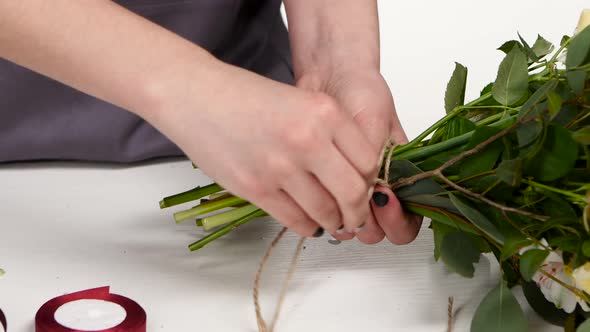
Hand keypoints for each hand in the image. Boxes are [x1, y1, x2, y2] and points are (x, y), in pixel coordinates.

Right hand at [145, 61, 381, 236]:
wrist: (194, 96)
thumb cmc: (242, 96)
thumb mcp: (299, 101)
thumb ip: (328, 134)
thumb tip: (351, 174)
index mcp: (324, 112)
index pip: (367, 161)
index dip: (370, 180)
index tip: (365, 187)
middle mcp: (307, 139)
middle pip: (353, 191)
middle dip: (358, 210)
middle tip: (356, 215)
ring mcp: (280, 167)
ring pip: (326, 211)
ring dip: (334, 222)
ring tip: (333, 221)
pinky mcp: (256, 188)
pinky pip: (296, 220)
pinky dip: (309, 226)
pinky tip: (310, 222)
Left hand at [297, 69, 421, 243]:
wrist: (330, 76)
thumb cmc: (360, 90)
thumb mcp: (373, 120)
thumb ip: (373, 159)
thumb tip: (370, 194)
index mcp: (404, 171)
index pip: (411, 217)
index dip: (399, 219)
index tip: (383, 199)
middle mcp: (381, 184)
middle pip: (382, 231)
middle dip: (371, 225)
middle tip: (356, 209)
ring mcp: (356, 186)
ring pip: (355, 225)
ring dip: (347, 221)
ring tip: (333, 204)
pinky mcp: (330, 183)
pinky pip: (331, 209)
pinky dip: (327, 209)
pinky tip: (318, 196)